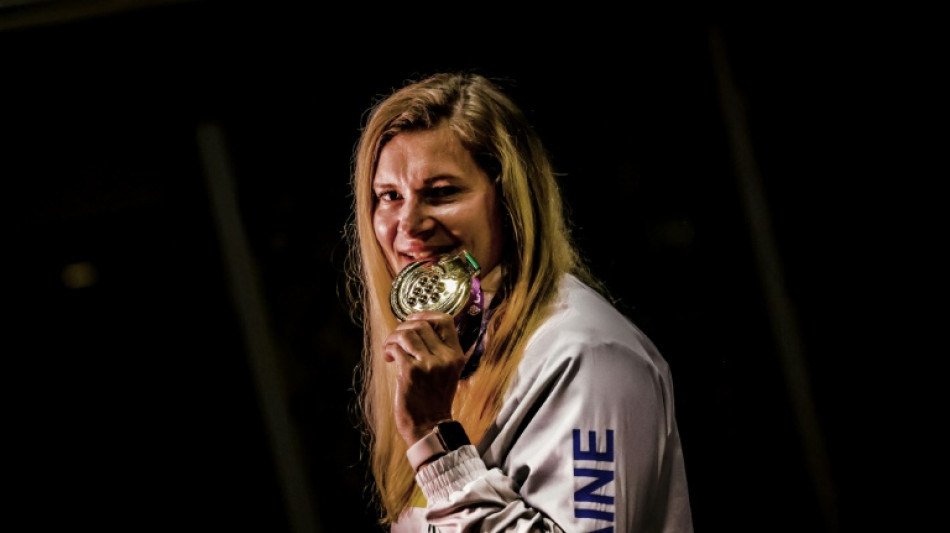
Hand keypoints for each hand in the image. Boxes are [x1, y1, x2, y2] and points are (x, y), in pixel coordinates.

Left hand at [383, 311, 465, 444]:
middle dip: (402, 327)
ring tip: (390, 348)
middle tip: (395, 338)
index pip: (445, 321)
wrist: (429, 425)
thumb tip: (417, 328)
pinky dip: (388, 349)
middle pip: (421, 324)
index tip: (412, 319)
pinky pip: (396, 349)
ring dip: (393, 337)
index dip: (425, 314)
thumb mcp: (447, 372)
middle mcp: (444, 357)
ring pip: (407, 334)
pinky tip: (388, 358)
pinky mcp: (410, 372)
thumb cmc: (434, 399)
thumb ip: (439, 351)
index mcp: (456, 355)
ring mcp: (428, 364)